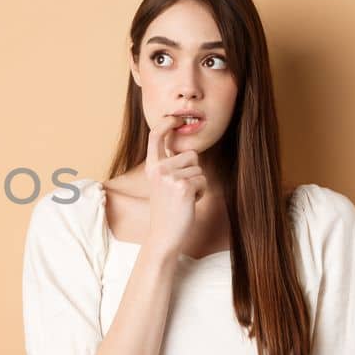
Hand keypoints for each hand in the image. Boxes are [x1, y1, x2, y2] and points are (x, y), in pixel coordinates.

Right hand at [142, 114, 206, 257]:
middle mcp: (158, 169)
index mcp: (152, 167)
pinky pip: (203, 180)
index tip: (176, 118)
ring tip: (184, 197)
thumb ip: (169, 165)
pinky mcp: (183, 187)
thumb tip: (184, 148)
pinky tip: (189, 203)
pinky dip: (201, 192)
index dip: (166, 123)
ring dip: (198, 183)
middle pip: (191, 154)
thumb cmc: (168, 210)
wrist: (164, 235)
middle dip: (193, 170)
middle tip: (181, 190)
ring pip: (199, 169)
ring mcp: (170, 177)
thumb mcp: (163, 183)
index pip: (155, 136)